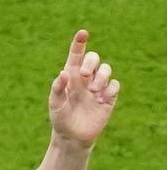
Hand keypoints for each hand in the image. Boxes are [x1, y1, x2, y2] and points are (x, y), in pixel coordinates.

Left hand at [48, 30, 119, 147]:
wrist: (72, 136)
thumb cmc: (60, 118)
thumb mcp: (55, 104)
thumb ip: (57, 88)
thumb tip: (63, 73)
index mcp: (70, 76)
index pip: (76, 56)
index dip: (79, 43)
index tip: (82, 33)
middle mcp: (85, 78)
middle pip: (94, 58)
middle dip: (91, 62)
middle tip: (84, 75)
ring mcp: (98, 86)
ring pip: (106, 69)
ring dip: (101, 77)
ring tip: (93, 91)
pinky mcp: (108, 97)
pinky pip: (115, 85)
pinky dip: (109, 90)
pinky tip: (101, 100)